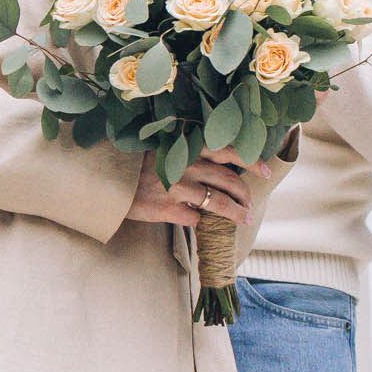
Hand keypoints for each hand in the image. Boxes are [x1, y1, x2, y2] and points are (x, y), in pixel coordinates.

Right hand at [123, 146, 261, 227]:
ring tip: (243, 218)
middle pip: (229, 182)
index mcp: (187, 147)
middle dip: (245, 195)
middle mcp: (185, 165)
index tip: (265, 171)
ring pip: (219, 204)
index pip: (228, 151)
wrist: (106, 180)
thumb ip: (189, 156)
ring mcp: (177, 188)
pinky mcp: (167, 209)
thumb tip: (218, 167)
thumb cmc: (136, 166)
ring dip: (235, 214)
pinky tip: (203, 224)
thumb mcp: (163, 151)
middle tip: (249, 205)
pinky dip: (203, 223)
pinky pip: (196, 219)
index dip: (251, 162)